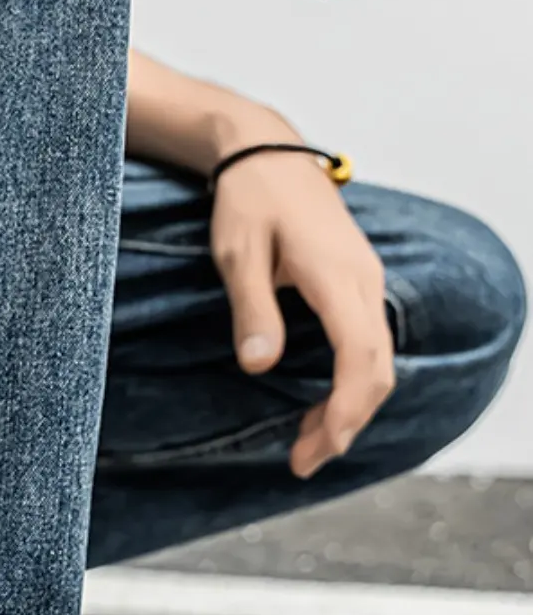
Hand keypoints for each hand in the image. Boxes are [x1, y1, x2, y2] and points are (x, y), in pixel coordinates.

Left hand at [209, 111, 394, 477]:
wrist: (265, 151)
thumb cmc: (247, 198)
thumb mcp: (236, 253)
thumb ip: (252, 309)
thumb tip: (260, 366)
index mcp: (336, 275)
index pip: (360, 357)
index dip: (344, 410)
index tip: (315, 447)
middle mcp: (363, 280)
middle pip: (377, 369)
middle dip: (346, 423)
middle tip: (303, 463)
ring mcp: (364, 280)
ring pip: (376, 360)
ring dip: (349, 407)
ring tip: (309, 444)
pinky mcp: (355, 282)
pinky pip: (367, 344)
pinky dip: (351, 383)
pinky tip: (324, 405)